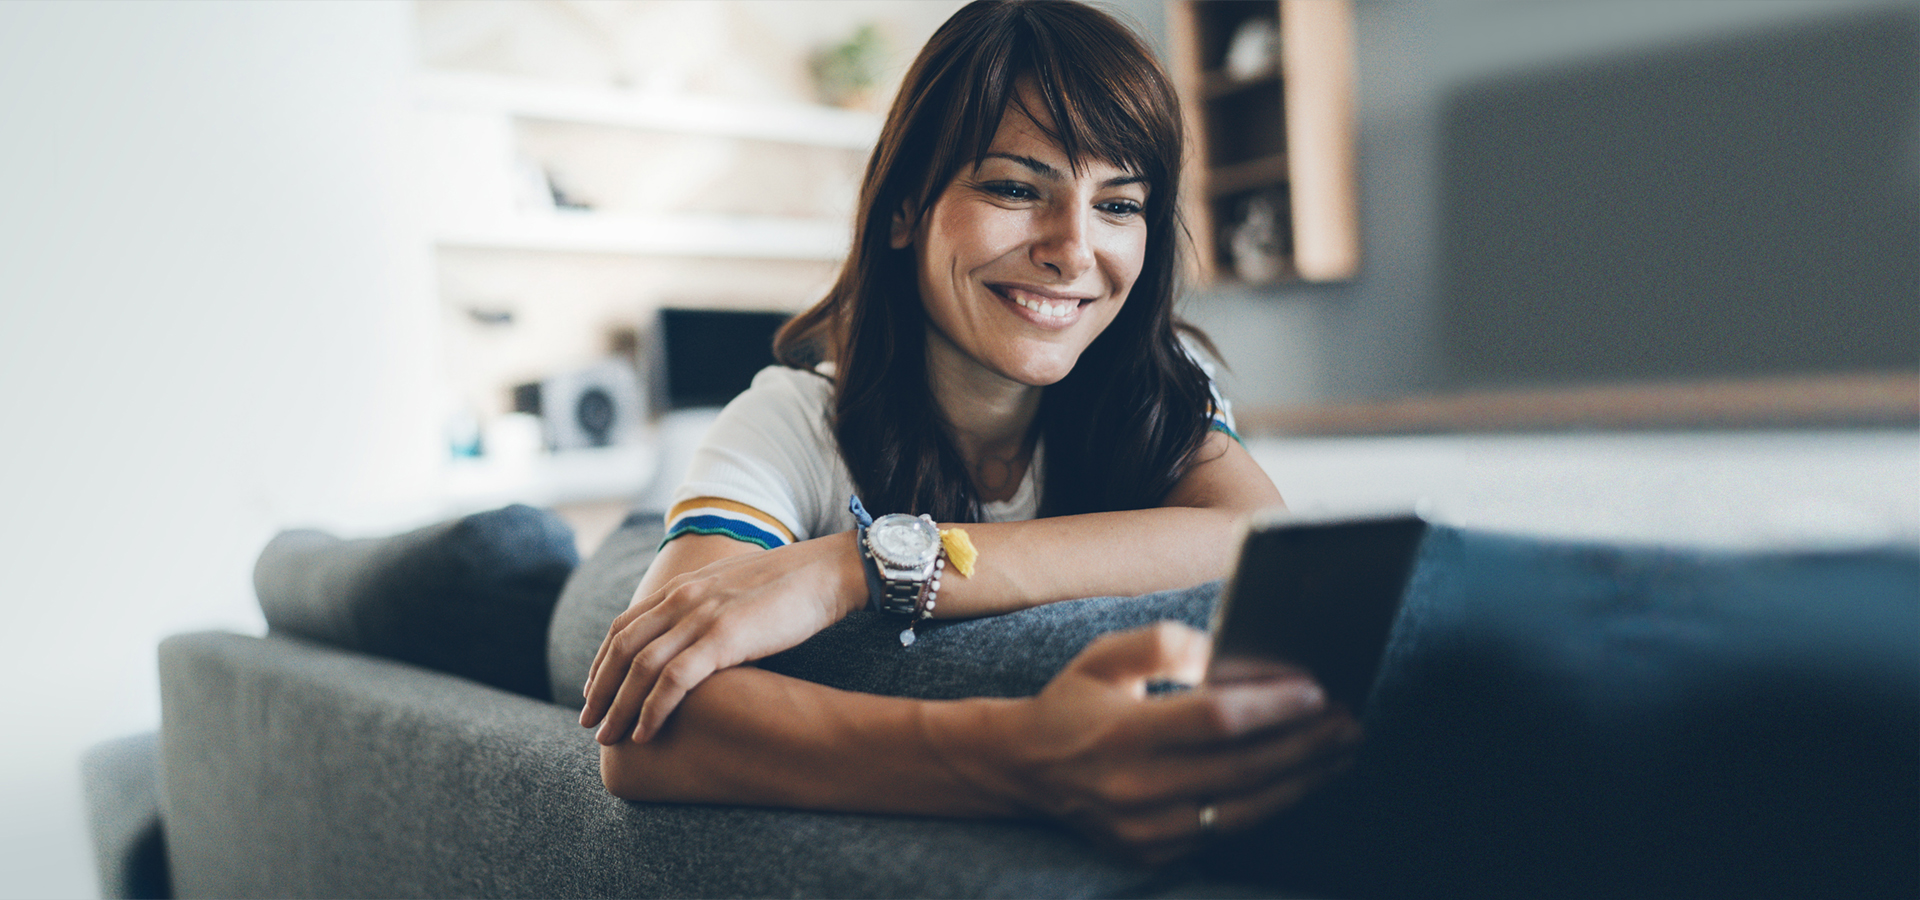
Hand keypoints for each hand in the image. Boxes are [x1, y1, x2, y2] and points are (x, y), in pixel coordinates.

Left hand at [580, 532, 863, 743]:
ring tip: (609, 737)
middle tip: (589, 723)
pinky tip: (645, 733)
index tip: (594, 691)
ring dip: (619, 706)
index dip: (602, 661)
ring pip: (641, 668)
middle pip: (623, 649)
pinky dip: (653, 709)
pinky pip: (674, 679)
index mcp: (683, 587)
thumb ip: (705, 609)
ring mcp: (701, 616)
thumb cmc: (788, 587)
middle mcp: (683, 598)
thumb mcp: (732, 591)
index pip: (624, 626)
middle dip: (600, 689)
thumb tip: (695, 640)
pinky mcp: (724, 637)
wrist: (825, 572)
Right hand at [926, 623, 1359, 862]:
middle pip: (1243, 769)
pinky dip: (1268, 804)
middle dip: (1305, 744)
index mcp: (1122, 734)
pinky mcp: (1152, 853)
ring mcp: (1145, 830)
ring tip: (1340, 753)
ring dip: (1301, 781)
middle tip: (1349, 720)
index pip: (1215, 720)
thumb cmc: (1074, 703)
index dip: (1272, 706)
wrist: (1022, 769)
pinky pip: (1225, 832)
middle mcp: (1134, 789)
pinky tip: (1298, 779)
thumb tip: (1228, 656)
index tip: (1317, 689)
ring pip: (1243, 810)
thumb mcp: (1106, 656)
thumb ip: (1166, 645)